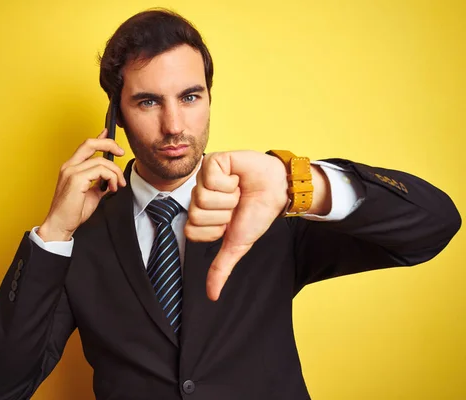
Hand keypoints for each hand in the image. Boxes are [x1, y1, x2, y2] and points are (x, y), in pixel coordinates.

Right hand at [38, 129, 126, 241]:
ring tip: (117, 185)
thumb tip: (110, 177)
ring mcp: (71, 171)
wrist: (60, 225)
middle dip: (109, 144)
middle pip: (90, 143)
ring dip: (115, 173)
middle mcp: (69, 166)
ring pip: (102, 161)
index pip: (86, 146)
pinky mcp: (76, 179)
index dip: (99, 137)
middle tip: (121, 153)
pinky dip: (111, 178)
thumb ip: (99, 182)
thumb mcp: (91, 193)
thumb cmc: (73, 211)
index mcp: (71, 167)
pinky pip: (101, 170)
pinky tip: (112, 188)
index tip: (109, 133)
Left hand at [184, 151, 288, 300]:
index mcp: (200, 216)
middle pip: (196, 214)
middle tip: (236, 205)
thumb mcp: (237, 245)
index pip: (191, 231)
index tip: (230, 221)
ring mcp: (203, 178)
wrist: (279, 191)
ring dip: (229, 197)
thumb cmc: (257, 214)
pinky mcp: (213, 161)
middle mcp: (198, 196)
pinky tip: (237, 178)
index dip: (215, 230)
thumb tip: (211, 296)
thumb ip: (221, 268)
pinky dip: (230, 182)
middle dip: (224, 213)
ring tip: (238, 191)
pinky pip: (210, 178)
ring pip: (203, 197)